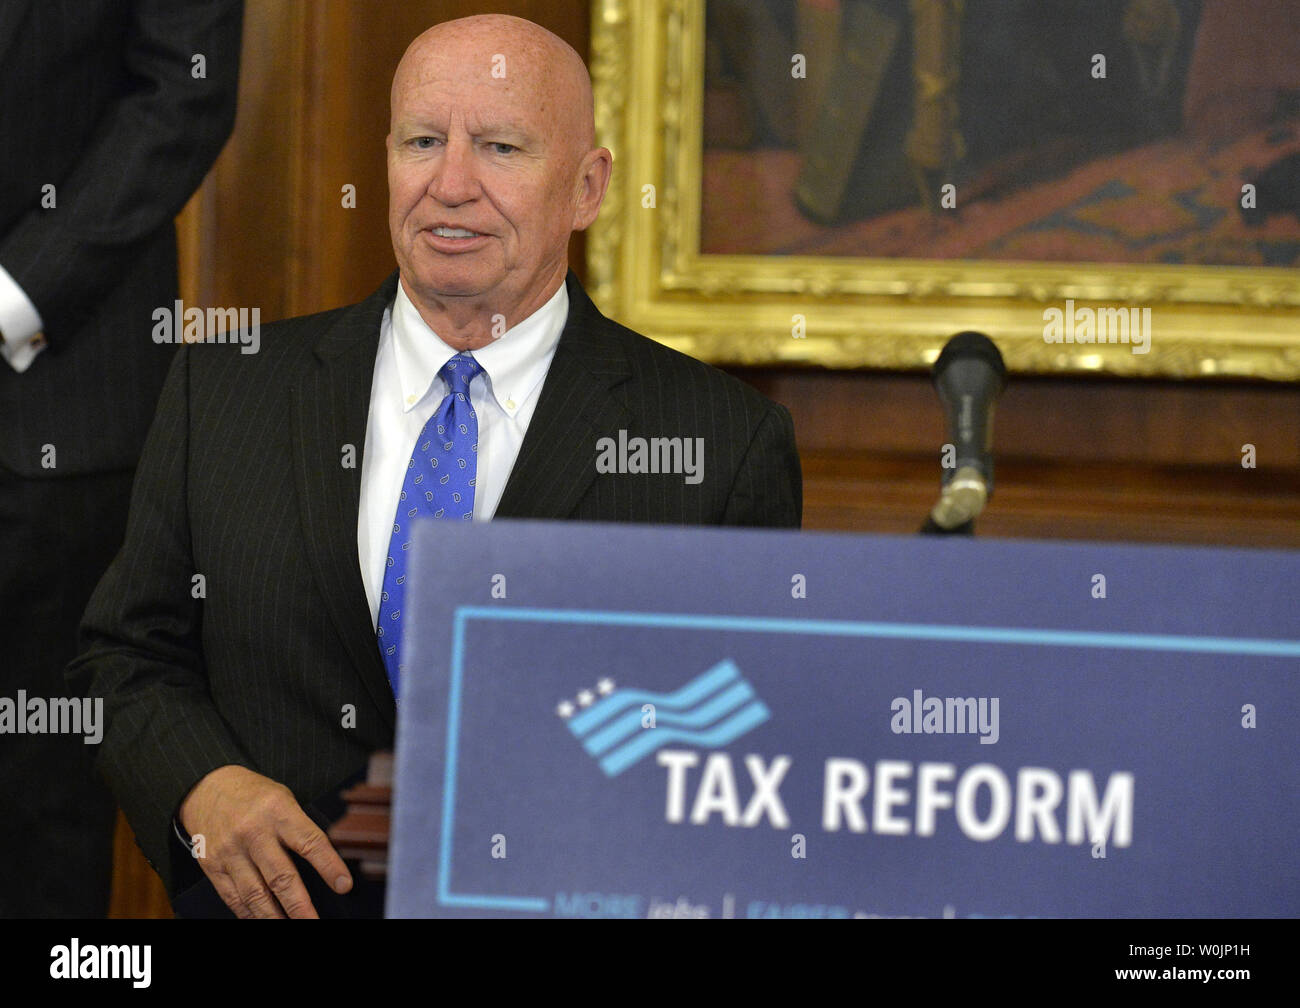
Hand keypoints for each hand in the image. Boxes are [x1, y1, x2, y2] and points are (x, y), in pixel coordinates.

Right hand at [178, 764, 352, 917]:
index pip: (309, 842)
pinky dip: (250, 914)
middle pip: (280, 876)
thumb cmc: (254, 795)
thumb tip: (327, 862)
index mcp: (278, 811)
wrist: (206, 789)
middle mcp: (254, 833)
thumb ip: (301, 828)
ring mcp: (231, 852)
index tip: (343, 885)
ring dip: (275, 918)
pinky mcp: (213, 867)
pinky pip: (234, 898)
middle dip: (300, 906)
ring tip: (291, 928)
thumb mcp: (284, 799)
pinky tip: (264, 921)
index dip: (329, 866)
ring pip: (255, 894)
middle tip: (313, 922)